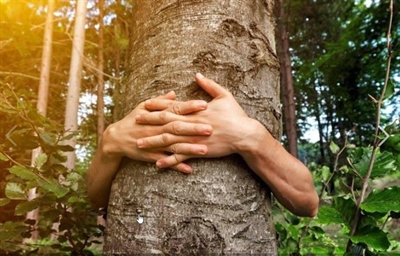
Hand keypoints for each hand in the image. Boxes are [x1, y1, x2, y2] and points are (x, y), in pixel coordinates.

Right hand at [101, 91, 212, 172]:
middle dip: (194, 128)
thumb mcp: (144, 107)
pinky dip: (176, 166)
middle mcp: (157, 128)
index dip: (190, 107)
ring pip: (174, 145)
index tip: (205, 105)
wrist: (116, 138)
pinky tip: (189, 169)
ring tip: (204, 149)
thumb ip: (161, 101)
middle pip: (177, 127)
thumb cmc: (133, 120)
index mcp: (157, 115)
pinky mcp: (152, 156)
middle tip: (210, 128)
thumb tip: (174, 93)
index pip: (176, 109)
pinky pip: (166, 162)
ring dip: (189, 148)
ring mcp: (154, 143)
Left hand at [135, 73, 261, 167]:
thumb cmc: (236, 115)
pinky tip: (157, 164)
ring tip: (138, 144)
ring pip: (168, 140)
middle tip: (134, 122)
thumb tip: (197, 74)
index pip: (172, 106)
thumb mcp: (224, 95)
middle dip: (149, 122)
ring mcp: (193, 138)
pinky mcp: (198, 151)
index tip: (145, 104)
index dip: (157, 105)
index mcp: (195, 110)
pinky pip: (180, 157)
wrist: (245, 134)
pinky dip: (168, 160)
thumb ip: (209, 85)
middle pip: (165, 122)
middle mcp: (191, 123)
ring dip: (153, 142)